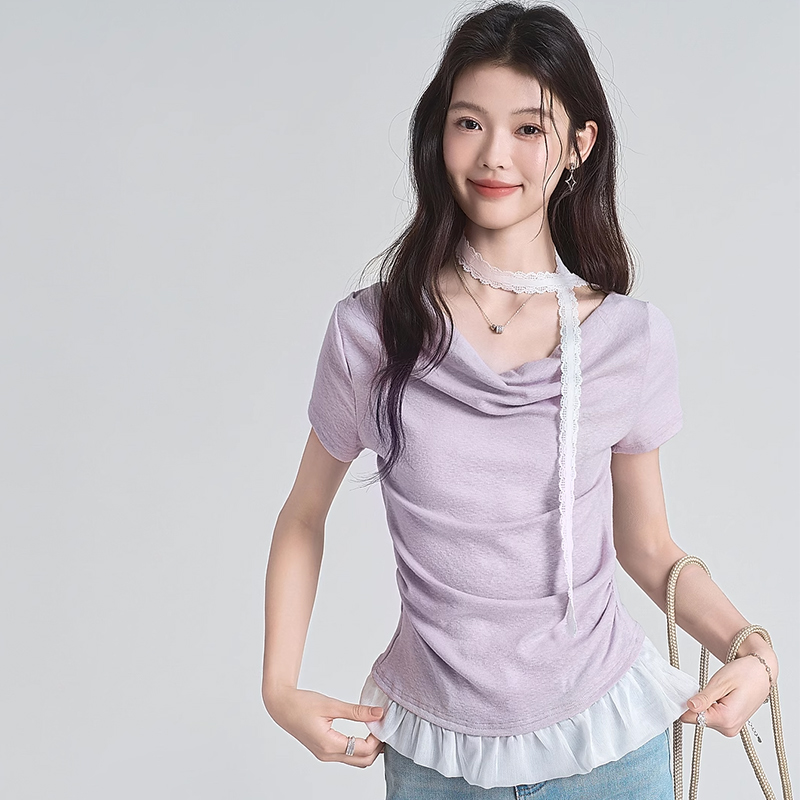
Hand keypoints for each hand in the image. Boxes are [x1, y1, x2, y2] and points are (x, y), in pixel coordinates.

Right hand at [265, 686, 385, 766]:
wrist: (281, 707)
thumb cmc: (302, 704)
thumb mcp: (331, 705)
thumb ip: (356, 711)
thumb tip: (378, 713)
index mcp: (329, 744)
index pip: (363, 750)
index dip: (377, 739)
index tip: (382, 722)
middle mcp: (327, 755)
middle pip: (362, 761)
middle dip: (377, 747)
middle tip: (382, 728)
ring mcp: (325, 755)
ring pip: (355, 761)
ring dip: (369, 749)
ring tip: (375, 730)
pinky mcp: (324, 751)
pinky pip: (347, 756)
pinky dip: (359, 748)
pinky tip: (364, 734)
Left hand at [679, 645, 777, 736]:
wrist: (762, 673)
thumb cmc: (745, 674)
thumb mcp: (721, 682)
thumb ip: (704, 698)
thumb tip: (689, 707)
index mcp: (726, 719)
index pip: (691, 718)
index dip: (684, 704)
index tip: (685, 692)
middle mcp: (729, 728)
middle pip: (696, 719)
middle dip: (695, 704)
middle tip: (706, 689)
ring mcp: (731, 728)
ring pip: (703, 718)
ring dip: (703, 705)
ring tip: (717, 691)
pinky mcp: (731, 723)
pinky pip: (712, 717)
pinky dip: (710, 706)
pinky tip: (719, 696)